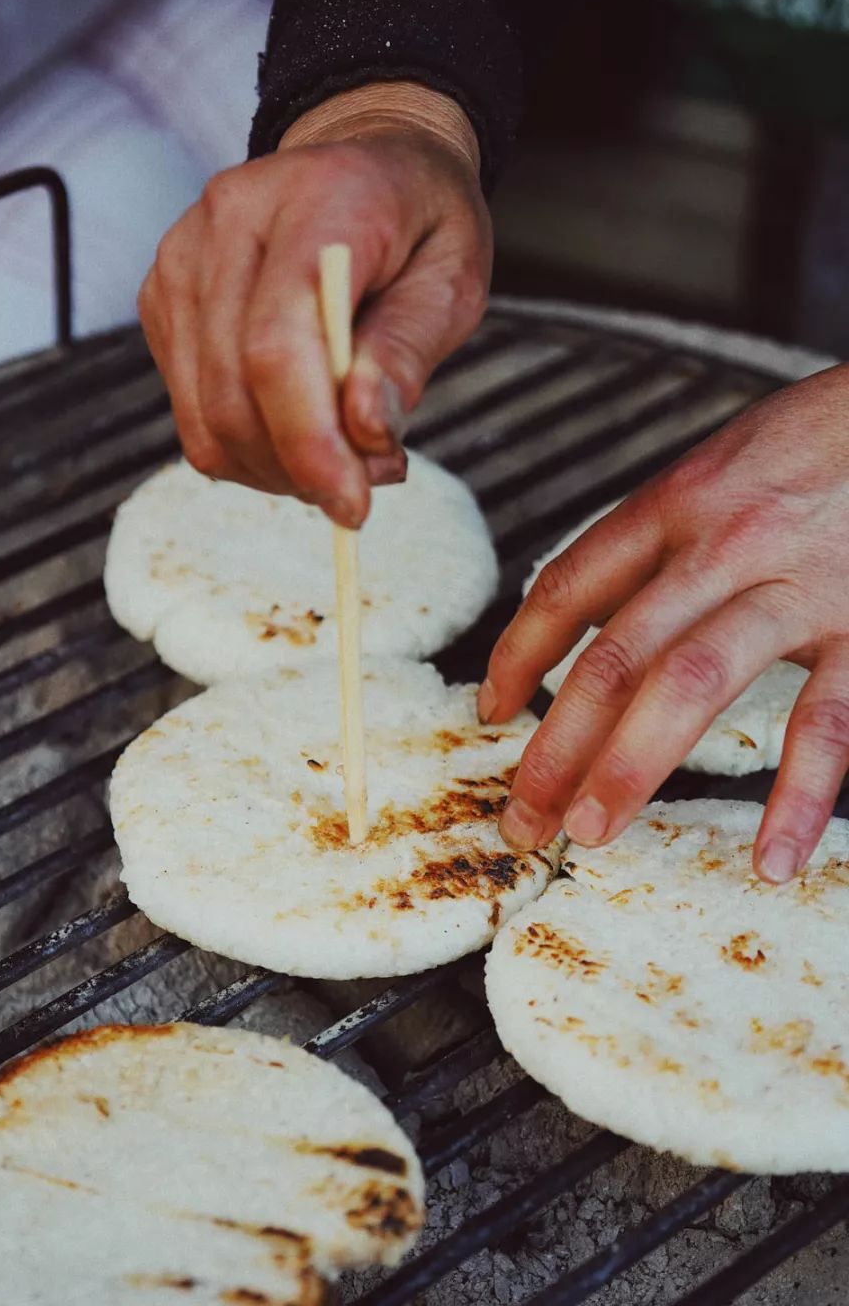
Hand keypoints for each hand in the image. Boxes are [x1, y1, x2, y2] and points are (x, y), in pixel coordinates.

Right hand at [137, 98, 491, 527]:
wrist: (361, 159)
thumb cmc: (415, 222)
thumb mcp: (451, 278)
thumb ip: (407, 351)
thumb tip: (366, 431)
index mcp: (313, 202)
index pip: (278, 345)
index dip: (310, 441)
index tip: (355, 505)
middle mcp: (228, 222)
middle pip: (234, 391)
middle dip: (300, 468)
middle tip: (364, 485)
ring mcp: (182, 260)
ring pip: (206, 416)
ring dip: (274, 468)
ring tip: (339, 456)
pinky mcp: (162, 299)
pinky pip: (193, 413)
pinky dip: (247, 448)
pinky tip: (296, 430)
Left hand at [481, 362, 848, 881]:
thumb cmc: (818, 446)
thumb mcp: (722, 468)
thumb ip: (660, 541)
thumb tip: (582, 616)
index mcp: (679, 501)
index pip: (571, 585)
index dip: (520, 654)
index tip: (491, 712)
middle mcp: (727, 542)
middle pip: (617, 654)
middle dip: (559, 745)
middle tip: (523, 816)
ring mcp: (799, 586)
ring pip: (694, 683)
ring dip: (633, 766)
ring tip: (591, 833)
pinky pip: (827, 721)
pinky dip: (798, 796)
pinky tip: (772, 859)